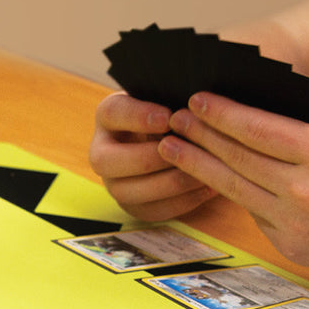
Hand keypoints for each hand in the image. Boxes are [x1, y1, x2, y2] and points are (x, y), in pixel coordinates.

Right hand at [89, 91, 217, 220]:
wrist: (179, 138)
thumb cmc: (176, 110)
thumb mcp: (172, 98)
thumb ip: (175, 99)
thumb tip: (189, 107)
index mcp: (109, 116)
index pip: (113, 114)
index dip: (138, 117)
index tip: (167, 117)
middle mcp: (103, 153)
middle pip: (107, 162)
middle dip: (147, 159)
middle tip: (181, 152)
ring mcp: (114, 183)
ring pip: (127, 192)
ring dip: (167, 183)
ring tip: (201, 172)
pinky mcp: (133, 205)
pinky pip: (150, 210)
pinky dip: (180, 201)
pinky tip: (205, 188)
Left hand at [159, 93, 308, 274]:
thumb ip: (301, 136)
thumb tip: (248, 124)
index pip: (259, 130)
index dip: (223, 115)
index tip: (196, 100)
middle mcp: (304, 190)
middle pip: (238, 158)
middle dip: (201, 136)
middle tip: (172, 120)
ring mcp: (293, 221)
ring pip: (235, 188)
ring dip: (197, 165)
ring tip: (171, 147)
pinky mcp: (288, 244)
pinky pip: (253, 211)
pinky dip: (229, 191)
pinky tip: (206, 176)